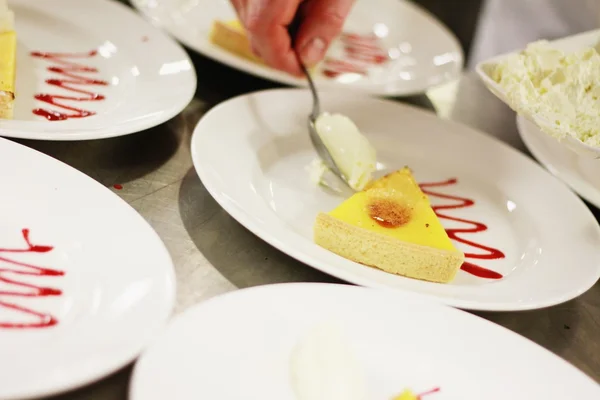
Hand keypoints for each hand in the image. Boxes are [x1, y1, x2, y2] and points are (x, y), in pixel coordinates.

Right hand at [230, 0, 353, 75]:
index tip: (301, 71)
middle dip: (282, 49)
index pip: (264, 31)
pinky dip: (268, 15)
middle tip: (311, 47)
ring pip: (248, 22)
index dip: (283, 58)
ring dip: (276, 32)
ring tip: (306, 15)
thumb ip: (325, 23)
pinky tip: (292, 6)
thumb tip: (309, 56)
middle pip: (254, 31)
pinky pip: (246, 8)